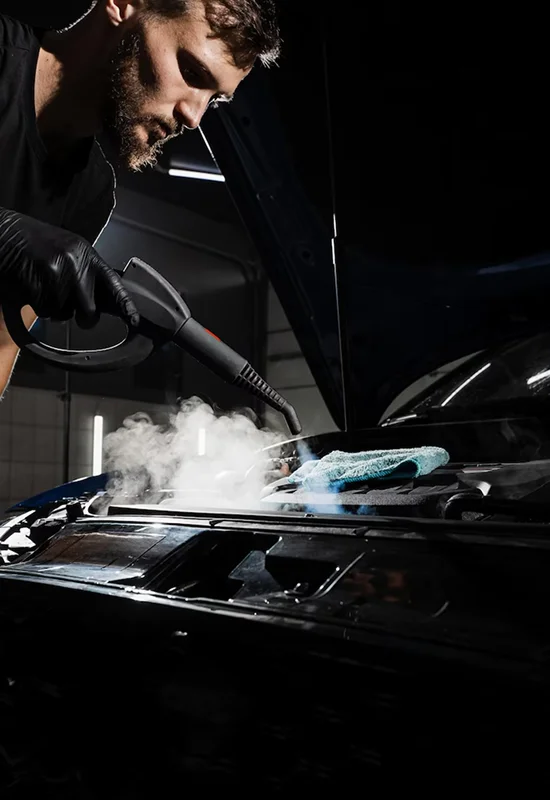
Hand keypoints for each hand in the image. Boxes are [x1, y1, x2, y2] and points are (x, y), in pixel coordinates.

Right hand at [0, 208, 138, 328]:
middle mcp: (75, 262)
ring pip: (63, 313)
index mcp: (86, 253)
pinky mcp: (37, 283)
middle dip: (80, 316)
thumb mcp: (66, 250)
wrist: (2, 233)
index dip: (125, 305)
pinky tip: (29, 285)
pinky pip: (43, 310)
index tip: (134, 320)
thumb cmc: (32, 243)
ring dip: (51, 307)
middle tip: (65, 302)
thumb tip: (99, 300)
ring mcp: (56, 273)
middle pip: (89, 311)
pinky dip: (35, 304)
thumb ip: (85, 271)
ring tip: (40, 283)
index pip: (113, 284)